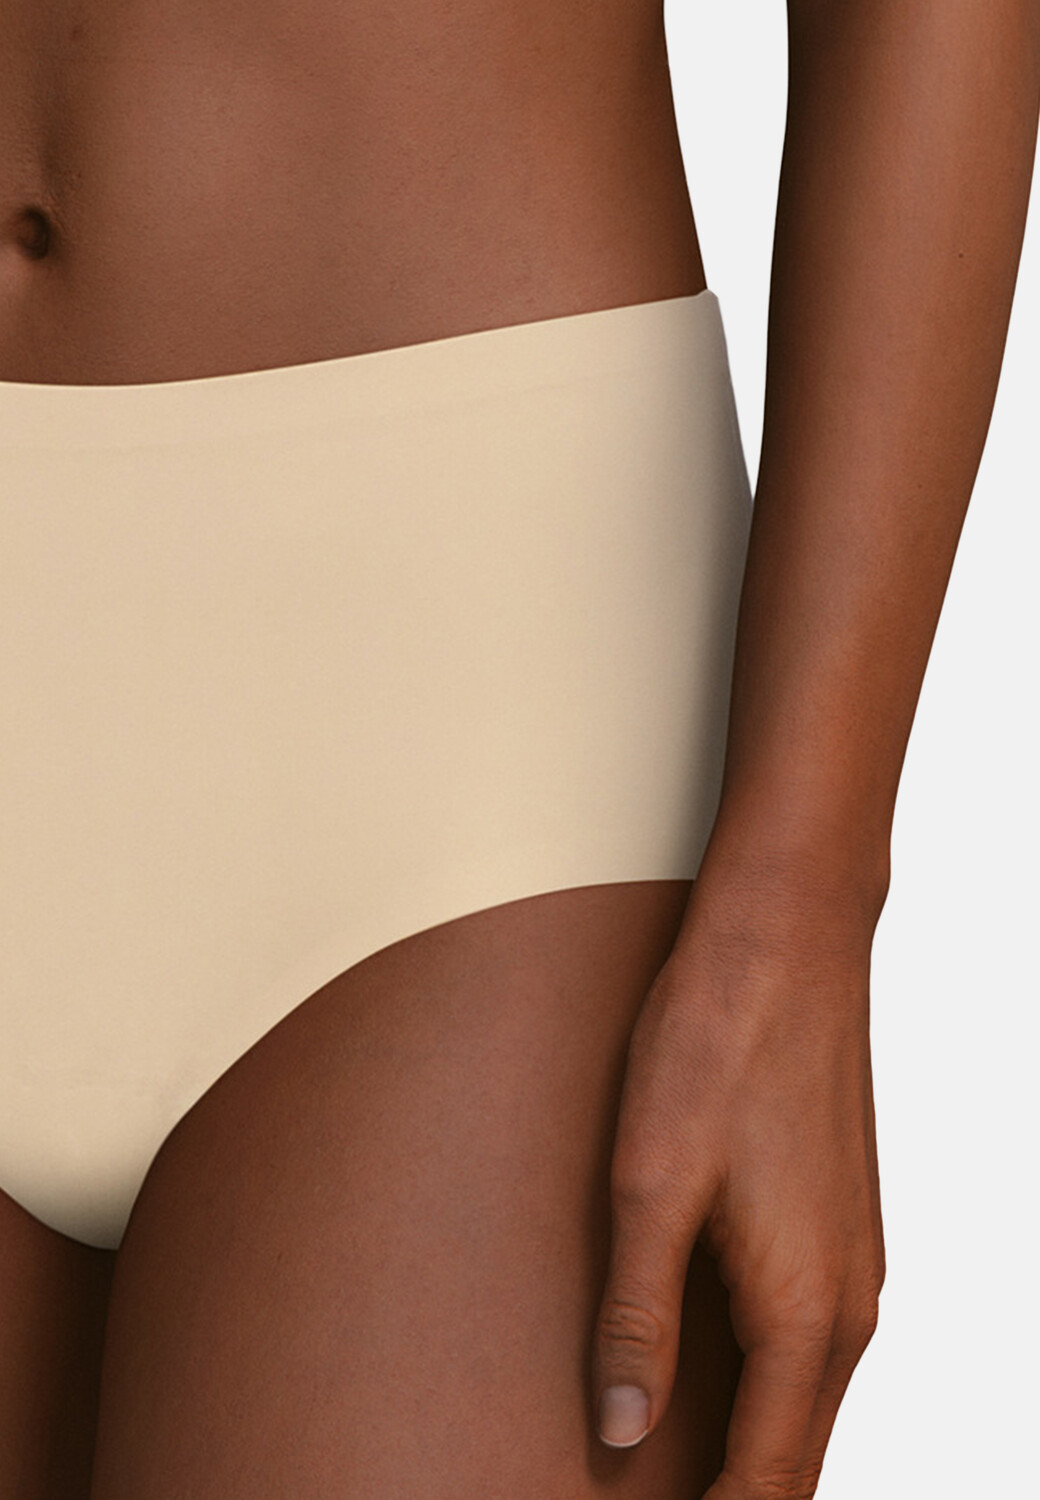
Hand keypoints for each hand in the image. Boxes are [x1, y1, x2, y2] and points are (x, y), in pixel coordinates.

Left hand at [591, 861, 885, 1498]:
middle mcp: (849, 1302)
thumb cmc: (717, 1044)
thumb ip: (636, 1318)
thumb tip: (623, 1432)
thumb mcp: (651, 1183)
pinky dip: (762, 1383)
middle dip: (731, 1496)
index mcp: (806, 1312)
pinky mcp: (840, 1222)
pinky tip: (703, 1369)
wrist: (786, 936)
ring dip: (745, 1444)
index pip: (765, 1482)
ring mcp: (854, 1261)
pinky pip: (808, 1342)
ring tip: (663, 1463)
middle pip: (795, 1456)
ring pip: (803, 1401)